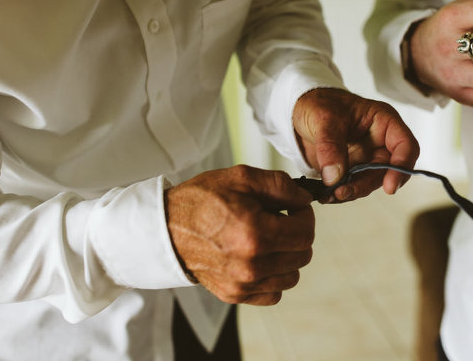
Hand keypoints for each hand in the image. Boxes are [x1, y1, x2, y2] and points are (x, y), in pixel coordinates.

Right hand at [165, 165, 313, 305]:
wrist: (166, 227)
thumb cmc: (201, 200)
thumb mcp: (241, 178)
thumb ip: (280, 186)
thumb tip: (305, 198)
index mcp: (256, 234)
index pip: (306, 232)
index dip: (304, 215)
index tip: (293, 208)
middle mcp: (251, 265)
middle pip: (302, 254)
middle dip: (297, 234)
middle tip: (278, 220)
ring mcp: (242, 284)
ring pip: (292, 276)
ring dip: (287, 256)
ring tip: (267, 239)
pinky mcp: (234, 295)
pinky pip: (274, 293)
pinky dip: (273, 277)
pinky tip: (260, 258)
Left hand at [292, 88, 419, 201]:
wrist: (299, 110)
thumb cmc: (319, 103)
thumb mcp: (324, 119)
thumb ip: (330, 147)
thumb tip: (335, 177)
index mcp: (383, 122)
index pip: (405, 146)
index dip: (402, 167)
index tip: (389, 187)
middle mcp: (379, 142)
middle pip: (387, 171)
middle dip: (366, 185)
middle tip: (343, 192)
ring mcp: (366, 157)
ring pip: (369, 182)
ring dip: (352, 192)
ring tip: (330, 195)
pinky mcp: (351, 169)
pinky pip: (352, 186)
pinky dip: (340, 193)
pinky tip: (325, 195)